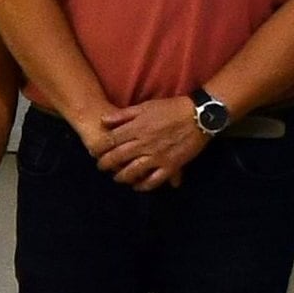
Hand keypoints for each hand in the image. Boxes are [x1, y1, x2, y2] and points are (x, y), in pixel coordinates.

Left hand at [89, 96, 211, 190]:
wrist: (199, 116)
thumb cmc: (171, 108)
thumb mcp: (145, 106)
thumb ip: (124, 115)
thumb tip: (103, 120)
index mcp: (138, 128)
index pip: (111, 140)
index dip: (100, 148)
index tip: (94, 152)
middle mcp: (144, 144)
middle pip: (118, 157)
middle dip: (106, 164)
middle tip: (101, 167)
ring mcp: (157, 156)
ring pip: (133, 171)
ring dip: (121, 177)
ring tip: (117, 178)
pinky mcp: (170, 166)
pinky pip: (153, 180)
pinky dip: (143, 185)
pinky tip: (137, 186)